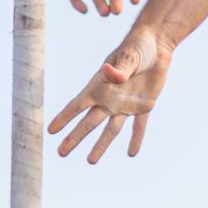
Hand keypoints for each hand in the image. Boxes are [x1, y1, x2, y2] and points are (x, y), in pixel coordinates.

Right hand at [47, 23, 172, 163]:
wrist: (156, 46)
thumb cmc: (137, 47)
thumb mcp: (129, 56)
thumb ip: (120, 69)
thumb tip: (108, 73)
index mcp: (100, 85)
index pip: (78, 104)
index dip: (64, 117)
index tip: (50, 130)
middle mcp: (110, 98)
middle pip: (89, 122)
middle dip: (75, 137)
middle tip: (61, 153)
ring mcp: (126, 104)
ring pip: (111, 130)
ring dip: (101, 145)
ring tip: (90, 161)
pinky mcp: (144, 107)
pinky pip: (139, 126)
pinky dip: (136, 138)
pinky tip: (132, 153)